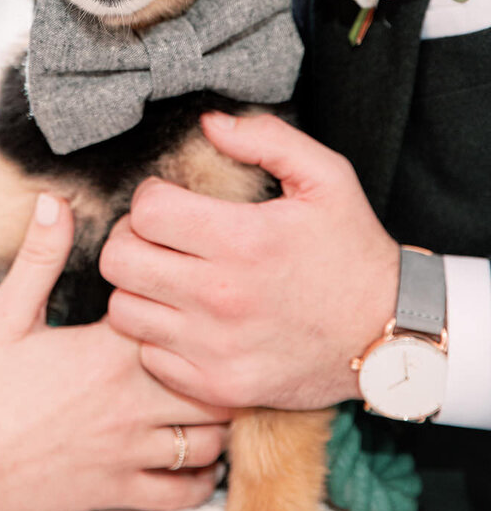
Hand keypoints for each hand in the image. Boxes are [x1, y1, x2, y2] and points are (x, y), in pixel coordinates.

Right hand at [0, 193, 230, 510]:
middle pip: (216, 380)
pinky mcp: (120, 492)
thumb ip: (39, 256)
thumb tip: (54, 199)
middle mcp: (131, 402)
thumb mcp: (3, 314)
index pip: (182, 317)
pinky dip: (201, 474)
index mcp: (107, 352)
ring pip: (212, 437)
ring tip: (211, 391)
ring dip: (220, 416)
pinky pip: (185, 491)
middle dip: (222, 360)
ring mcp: (129, 452)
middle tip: (218, 343)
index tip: (188, 289)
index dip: (192, 301)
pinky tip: (194, 451)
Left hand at [100, 112, 399, 410]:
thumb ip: (265, 138)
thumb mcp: (326, 177)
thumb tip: (207, 123)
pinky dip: (157, 335)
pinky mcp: (216, 387)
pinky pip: (148, 354)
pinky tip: (186, 318)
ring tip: (170, 276)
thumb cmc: (352, 250)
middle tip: (160, 237)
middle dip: (132, 238)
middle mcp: (221, 298)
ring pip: (123, 309)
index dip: (151, 197)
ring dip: (140, 287)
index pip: (146, 210)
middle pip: (120, 260)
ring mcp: (216, 349)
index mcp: (243, 241)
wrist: (390, 337)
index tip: (172, 200)